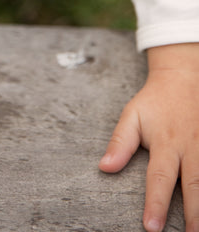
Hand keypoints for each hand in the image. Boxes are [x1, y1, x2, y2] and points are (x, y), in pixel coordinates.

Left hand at [99, 42, 198, 231]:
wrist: (182, 78)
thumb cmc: (154, 102)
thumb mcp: (132, 116)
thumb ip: (120, 143)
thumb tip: (104, 167)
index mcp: (165, 143)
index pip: (159, 178)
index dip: (155, 204)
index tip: (151, 227)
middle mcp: (189, 147)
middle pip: (193, 184)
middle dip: (193, 213)